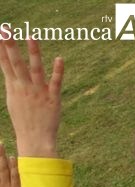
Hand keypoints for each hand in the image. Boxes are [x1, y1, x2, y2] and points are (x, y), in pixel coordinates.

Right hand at [0, 36, 62, 157]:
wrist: (34, 139)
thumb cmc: (24, 119)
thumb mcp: (14, 99)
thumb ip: (13, 83)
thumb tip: (9, 69)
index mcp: (14, 87)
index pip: (5, 63)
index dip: (1, 48)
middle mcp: (25, 88)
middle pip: (16, 63)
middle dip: (10, 46)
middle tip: (5, 29)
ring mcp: (39, 93)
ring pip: (35, 70)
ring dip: (33, 53)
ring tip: (31, 37)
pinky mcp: (53, 99)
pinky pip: (56, 83)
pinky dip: (58, 71)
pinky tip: (59, 59)